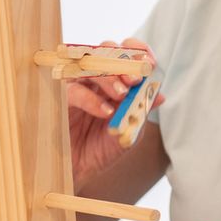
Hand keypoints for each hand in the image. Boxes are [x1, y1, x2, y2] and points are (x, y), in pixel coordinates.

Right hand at [64, 36, 161, 179]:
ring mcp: (77, 85)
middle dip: (123, 61)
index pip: (127, 53)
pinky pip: (74, 91)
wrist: (79, 170)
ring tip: (122, 94)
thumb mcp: (129, 131)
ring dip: (108, 76)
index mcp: (116, 79)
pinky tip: (106, 111)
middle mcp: (96, 77)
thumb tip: (160, 94)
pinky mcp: (60, 99)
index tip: (150, 64)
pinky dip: (91, 99)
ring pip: (89, 65)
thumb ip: (140, 111)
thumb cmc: (103, 147)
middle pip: (106, 50)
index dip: (139, 53)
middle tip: (135, 79)